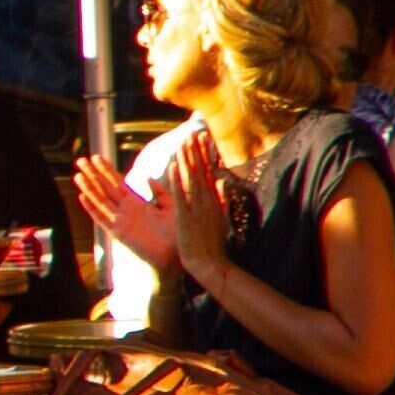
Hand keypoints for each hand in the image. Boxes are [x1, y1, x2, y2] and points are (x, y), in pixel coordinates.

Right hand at [72, 150, 175, 273]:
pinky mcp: (118, 232)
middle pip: (104, 188)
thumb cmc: (174, 233)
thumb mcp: (171, 206)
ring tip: (78, 175)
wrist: (174, 255)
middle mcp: (124, 210)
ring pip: (100, 200)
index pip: (117, 182)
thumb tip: (147, 178)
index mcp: (135, 202)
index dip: (106, 169)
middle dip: (92, 174)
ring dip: (88, 188)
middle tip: (79, 160)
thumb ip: (160, 191)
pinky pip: (102, 218)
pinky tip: (83, 197)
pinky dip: (92, 208)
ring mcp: (119, 220)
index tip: (96, 157)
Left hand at [164, 130, 235, 277]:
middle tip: (192, 132)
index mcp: (214, 200)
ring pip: (190, 178)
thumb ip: (221, 199)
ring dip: (186, 160)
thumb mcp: (221, 218)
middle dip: (196, 151)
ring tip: (182, 142)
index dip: (205, 154)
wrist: (208, 262)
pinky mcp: (185, 216)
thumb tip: (222, 181)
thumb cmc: (213, 243)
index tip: (202, 138)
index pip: (208, 171)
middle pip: (200, 171)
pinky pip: (179, 194)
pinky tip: (173, 166)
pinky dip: (176, 180)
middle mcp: (206, 200)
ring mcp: (196, 207)